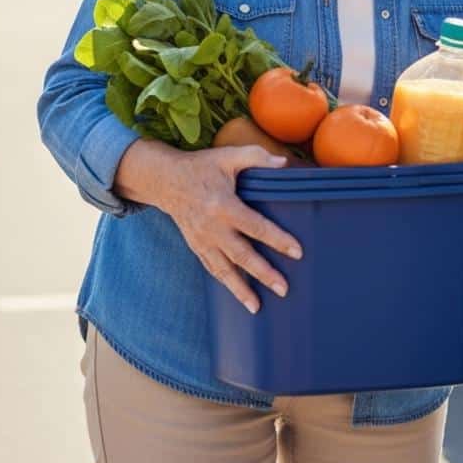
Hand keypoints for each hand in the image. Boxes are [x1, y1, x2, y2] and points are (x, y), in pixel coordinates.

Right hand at [114, 140, 302, 313]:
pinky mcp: (196, 246)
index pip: (255, 226)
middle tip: (284, 289)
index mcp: (223, 205)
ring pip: (224, 270)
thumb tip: (285, 163)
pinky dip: (225, 284)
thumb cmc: (202, 166)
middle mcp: (212, 228)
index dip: (277, 240)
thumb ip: (257, 157)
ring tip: (258, 307)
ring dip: (241, 290)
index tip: (297, 252)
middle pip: (241, 255)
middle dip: (263, 273)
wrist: (166, 180)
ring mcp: (202, 240)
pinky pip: (212, 269)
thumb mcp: (228, 155)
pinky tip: (239, 297)